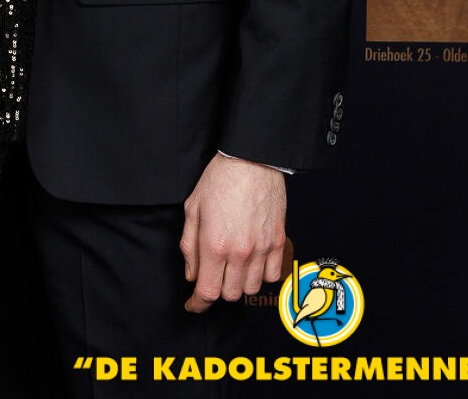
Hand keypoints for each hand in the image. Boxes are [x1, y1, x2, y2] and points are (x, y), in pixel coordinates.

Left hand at [181, 154, 286, 312]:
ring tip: (230, 268)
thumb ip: (189, 246)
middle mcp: (240, 252)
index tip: (192, 305)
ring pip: (252, 289)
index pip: (207, 291)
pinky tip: (251, 263)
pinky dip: (261, 276)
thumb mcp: (192, 210)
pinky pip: (273, 276)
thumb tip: (191, 274)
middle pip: (230, 294)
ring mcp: (262, 249)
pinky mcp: (278, 242)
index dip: (197, 304)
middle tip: (210, 278)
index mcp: (214, 244)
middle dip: (216, 291)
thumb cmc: (219, 180)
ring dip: (239, 284)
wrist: (252, 161)